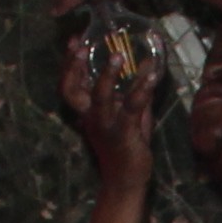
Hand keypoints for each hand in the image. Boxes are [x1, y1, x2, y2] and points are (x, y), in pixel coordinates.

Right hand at [58, 20, 154, 187]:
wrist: (127, 181)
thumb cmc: (127, 146)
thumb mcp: (130, 114)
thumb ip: (137, 90)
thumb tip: (149, 64)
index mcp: (87, 112)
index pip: (69, 86)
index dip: (68, 64)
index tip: (74, 41)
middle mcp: (91, 117)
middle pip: (71, 90)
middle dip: (72, 67)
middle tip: (80, 45)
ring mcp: (106, 126)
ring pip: (99, 98)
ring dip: (107, 76)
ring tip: (118, 55)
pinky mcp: (124, 134)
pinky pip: (130, 109)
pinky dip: (141, 91)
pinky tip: (152, 77)